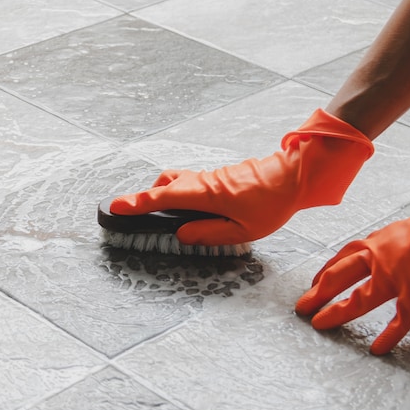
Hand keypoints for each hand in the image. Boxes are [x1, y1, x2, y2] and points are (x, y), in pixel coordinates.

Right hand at [110, 109, 373, 244]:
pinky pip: (188, 183)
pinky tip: (184, 210)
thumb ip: (209, 233)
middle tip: (127, 212)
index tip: (115, 207)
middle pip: (164, 186)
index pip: (164, 199)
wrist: (294, 175)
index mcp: (206, 195)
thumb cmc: (272, 204)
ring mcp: (209, 177)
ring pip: (176, 182)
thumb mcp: (243, 230)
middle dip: (143, 199)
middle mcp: (203, 182)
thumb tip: (181, 234)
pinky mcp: (216, 177)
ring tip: (155, 214)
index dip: (138, 203)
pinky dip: (177, 193)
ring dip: (161, 195)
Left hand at [296, 158, 409, 353]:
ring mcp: (399, 274)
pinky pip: (400, 317)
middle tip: (301, 307)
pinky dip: (389, 335)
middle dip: (317, 293)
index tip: (313, 285)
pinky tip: (378, 348)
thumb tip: (381, 258)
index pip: (342, 258)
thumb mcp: (409, 230)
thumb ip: (391, 247)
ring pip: (360, 298)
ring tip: (321, 325)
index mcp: (379, 240)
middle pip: (339, 276)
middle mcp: (382, 255)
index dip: (324, 273)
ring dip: (338, 312)